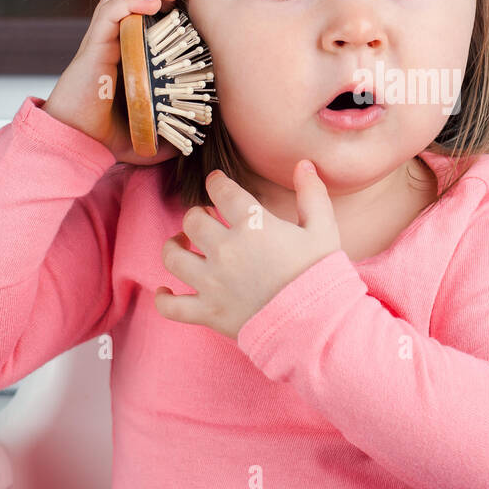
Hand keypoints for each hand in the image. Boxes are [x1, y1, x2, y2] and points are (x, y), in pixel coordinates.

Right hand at [42, 0, 186, 165]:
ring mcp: (100, 43)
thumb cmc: (103, 137)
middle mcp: (109, 44)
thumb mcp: (145, 136)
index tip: (184, 7)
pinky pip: (108, 13)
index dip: (157, 3)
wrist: (74, 142)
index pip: (136, 15)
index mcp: (121, 55)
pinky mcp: (93, 47)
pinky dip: (130, 1)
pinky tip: (151, 3)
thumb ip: (166, 135)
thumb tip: (191, 142)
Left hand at [155, 159, 341, 339]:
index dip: (217, 182)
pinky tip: (166, 290)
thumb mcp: (323, 229)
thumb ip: (312, 193)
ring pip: (173, 257)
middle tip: (205, 216)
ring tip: (181, 243)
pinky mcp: (208, 312)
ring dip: (174, 245)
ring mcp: (213, 283)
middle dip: (196, 214)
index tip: (216, 182)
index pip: (222, 191)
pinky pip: (171, 306)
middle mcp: (226, 250)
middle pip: (192, 221)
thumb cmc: (320, 275)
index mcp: (252, 225)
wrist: (316, 325)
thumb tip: (304, 164)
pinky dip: (164, 298)